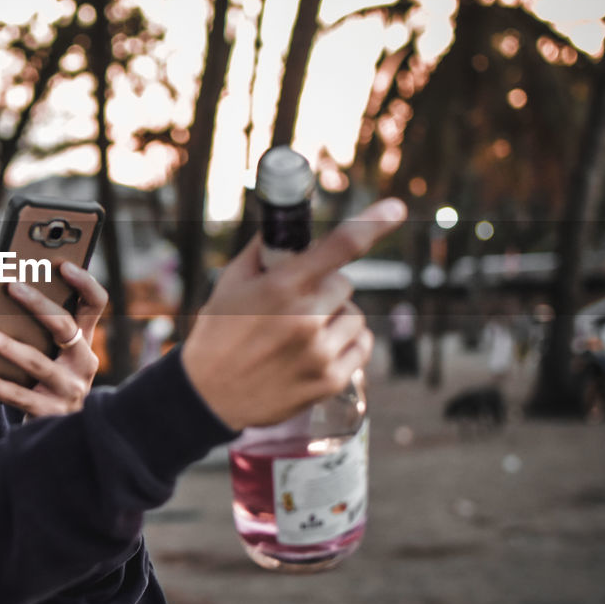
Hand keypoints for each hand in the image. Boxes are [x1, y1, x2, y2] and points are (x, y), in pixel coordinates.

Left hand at [0, 261, 106, 416]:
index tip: (63, 264)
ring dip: (6, 344)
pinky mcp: (51, 414)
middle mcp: (83, 364)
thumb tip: (3, 293)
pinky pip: (19, 396)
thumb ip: (38, 328)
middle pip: (65, 327)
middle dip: (38, 304)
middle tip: (11, 286)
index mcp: (84, 342)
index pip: (96, 304)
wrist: (58, 434)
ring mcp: (70, 390)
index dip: (84, 282)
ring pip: (37, 362)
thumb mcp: (51, 354)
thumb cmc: (45, 382)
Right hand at [182, 198, 406, 430]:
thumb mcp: (231, 282)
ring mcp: (321, 352)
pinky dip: (347, 342)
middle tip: (296, 302)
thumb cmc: (218, 332)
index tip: (396, 208)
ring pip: (355, 316)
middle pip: (344, 284)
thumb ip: (264, 251)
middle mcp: (305, 318)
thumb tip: (291, 227)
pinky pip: (362, 345)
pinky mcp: (331, 380)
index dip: (372, 224)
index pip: (338, 247)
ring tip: (304, 331)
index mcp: (281, 287)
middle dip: (324, 288)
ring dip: (336, 316)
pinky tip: (319, 348)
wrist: (208, 395)